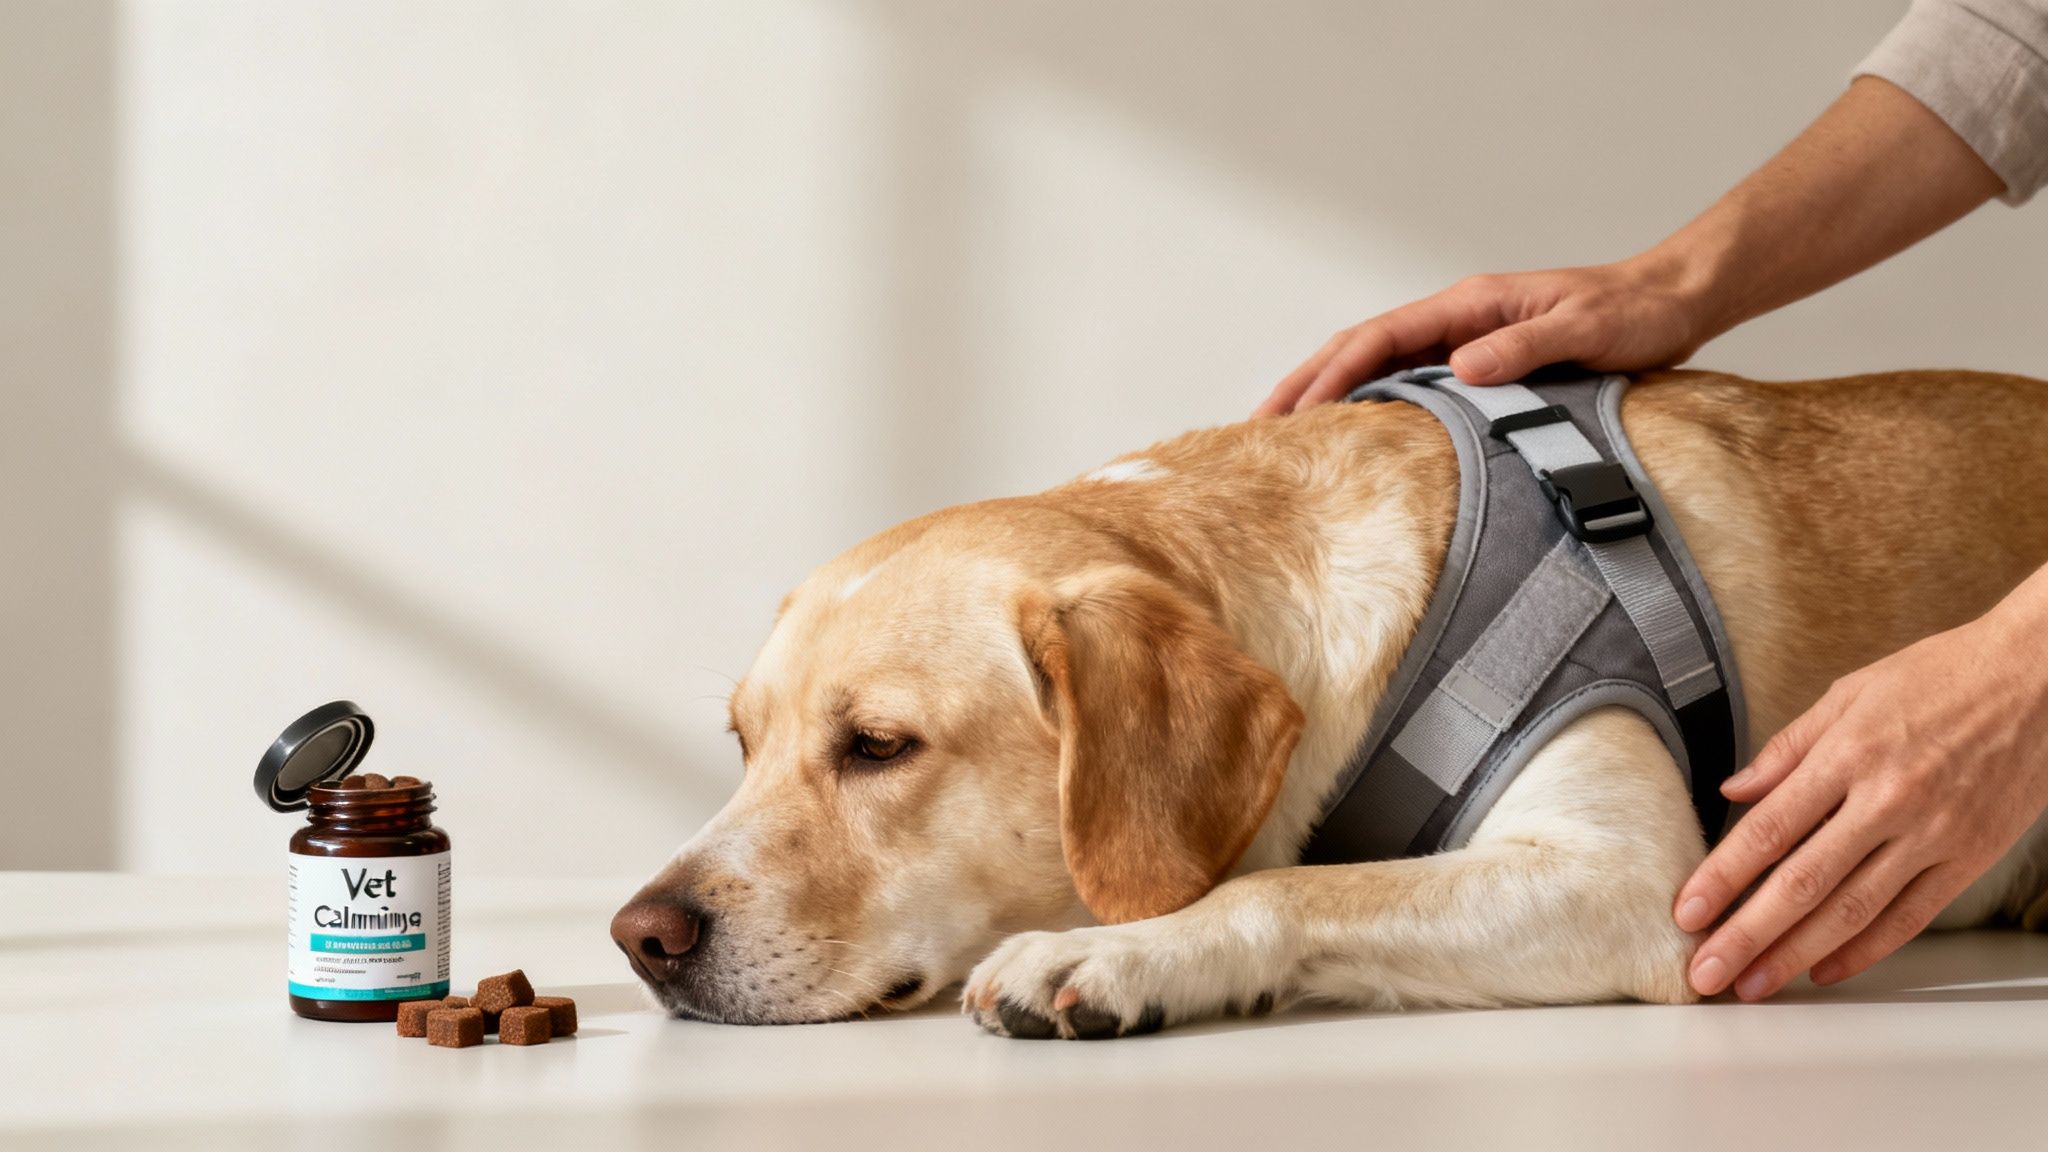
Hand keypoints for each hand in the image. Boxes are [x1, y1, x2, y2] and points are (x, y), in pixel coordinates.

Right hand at [1255, 255, 1712, 415]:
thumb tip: (1459, 371)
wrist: (1674, 301)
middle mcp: (1457, 319)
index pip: (1379, 339)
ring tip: (1287, 436)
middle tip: (1258, 426)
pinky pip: (1410, 384)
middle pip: (1360, 349)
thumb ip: (1522, 347)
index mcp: (1469, 304)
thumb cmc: (1634, 312)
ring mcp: (1464, 340)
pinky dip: (1371, 405)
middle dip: (1305, 384)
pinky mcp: (1480, 363)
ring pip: (1377, 365)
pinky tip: (1355, 435)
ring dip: (1329, 395)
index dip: (1331, 376)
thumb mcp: (1583, 328)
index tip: (1296, 414)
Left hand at [1673, 590, 2047, 1000]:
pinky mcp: (1970, 856)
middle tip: (1707, 972)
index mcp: (1848, 755)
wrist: (2039, 678)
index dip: (1723, 877)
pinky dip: (1866, 950)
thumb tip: (1733, 790)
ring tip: (1754, 984)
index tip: (1687, 912)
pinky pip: (1911, 915)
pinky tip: (1826, 970)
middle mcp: (1888, 800)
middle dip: (1747, 934)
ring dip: (1796, 954)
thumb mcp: (1850, 693)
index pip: (1769, 830)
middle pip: (1804, 882)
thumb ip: (1787, 748)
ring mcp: (1933, 834)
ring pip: (1853, 910)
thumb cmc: (1940, 676)